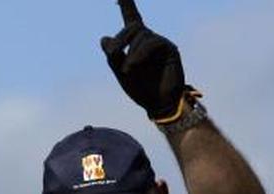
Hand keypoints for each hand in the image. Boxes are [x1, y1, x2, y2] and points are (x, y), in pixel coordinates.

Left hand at [100, 0, 191, 120]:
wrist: (157, 103)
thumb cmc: (140, 88)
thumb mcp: (120, 71)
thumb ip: (112, 55)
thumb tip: (103, 38)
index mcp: (136, 42)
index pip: (132, 18)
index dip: (127, 4)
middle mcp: (149, 39)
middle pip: (131, 27)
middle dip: (120, 40)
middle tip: (113, 54)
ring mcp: (161, 42)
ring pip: (140, 36)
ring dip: (129, 54)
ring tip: (128, 70)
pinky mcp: (170, 48)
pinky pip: (151, 43)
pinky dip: (138, 54)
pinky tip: (132, 66)